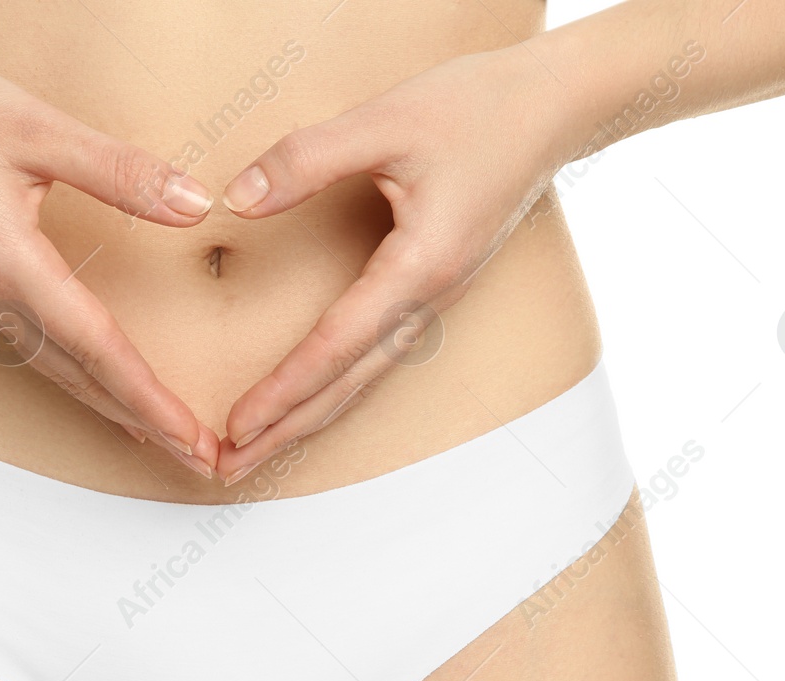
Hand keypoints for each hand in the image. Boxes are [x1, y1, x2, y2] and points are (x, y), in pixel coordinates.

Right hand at [0, 50, 221, 473]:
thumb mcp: (34, 128)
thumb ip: (118, 171)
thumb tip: (195, 206)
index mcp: (10, 265)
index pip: (96, 346)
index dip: (149, 397)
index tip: (192, 438)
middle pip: (83, 377)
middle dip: (147, 422)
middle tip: (204, 461)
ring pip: (62, 372)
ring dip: (119, 409)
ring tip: (170, 439)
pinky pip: (43, 353)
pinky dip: (87, 382)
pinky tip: (110, 393)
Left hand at [214, 48, 573, 483]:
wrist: (556, 108)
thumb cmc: (480, 108)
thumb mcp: (386, 121)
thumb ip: (307, 159)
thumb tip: (236, 200)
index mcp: (419, 268)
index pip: (337, 346)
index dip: (284, 389)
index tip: (237, 426)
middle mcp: (430, 299)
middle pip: (347, 385)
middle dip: (286, 431)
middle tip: (227, 469)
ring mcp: (435, 300)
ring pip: (363, 378)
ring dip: (307, 417)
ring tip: (257, 450)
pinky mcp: (432, 289)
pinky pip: (376, 355)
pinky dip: (336, 385)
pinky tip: (311, 400)